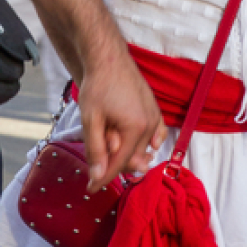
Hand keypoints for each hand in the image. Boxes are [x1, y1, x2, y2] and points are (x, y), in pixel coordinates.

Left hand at [77, 43, 164, 190]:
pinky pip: (156, 133)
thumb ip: (96, 150)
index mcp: (136, 129)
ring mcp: (155, 118)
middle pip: (131, 157)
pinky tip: (147, 146)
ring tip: (109, 137)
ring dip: (126, 150)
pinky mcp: (155, 110)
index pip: (119, 164)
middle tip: (95, 149)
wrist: (108, 58)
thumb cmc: (98, 86)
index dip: (103, 178)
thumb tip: (98, 177)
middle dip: (112, 160)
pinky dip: (149, 142)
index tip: (90, 189)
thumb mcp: (91, 119)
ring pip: (142, 148)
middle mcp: (150, 126)